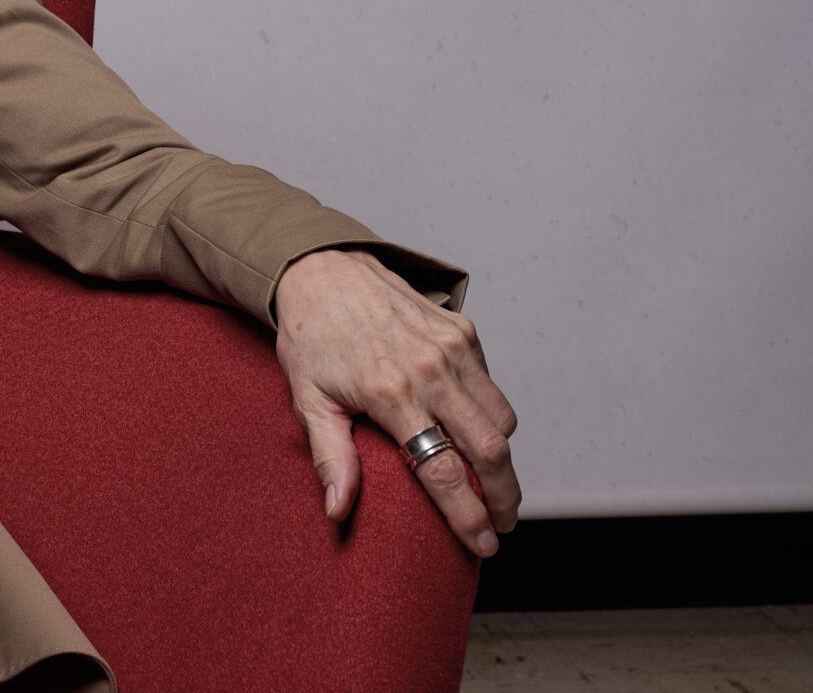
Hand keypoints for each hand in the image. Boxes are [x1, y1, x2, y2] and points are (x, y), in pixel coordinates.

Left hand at [273, 248, 519, 556]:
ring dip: (503, 460)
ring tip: (493, 487)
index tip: (482, 544)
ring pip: (501, 419)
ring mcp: (452, 347)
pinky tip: (473, 432)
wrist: (322, 269)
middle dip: (504, 496)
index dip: (468, 515)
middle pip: (490, 450)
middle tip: (501, 524)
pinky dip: (492, 416)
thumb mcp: (308, 399)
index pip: (442, 470)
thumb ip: (330, 457)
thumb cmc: (311, 336)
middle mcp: (429, 369)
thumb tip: (338, 509)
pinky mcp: (463, 330)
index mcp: (390, 392)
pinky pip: (491, 386)